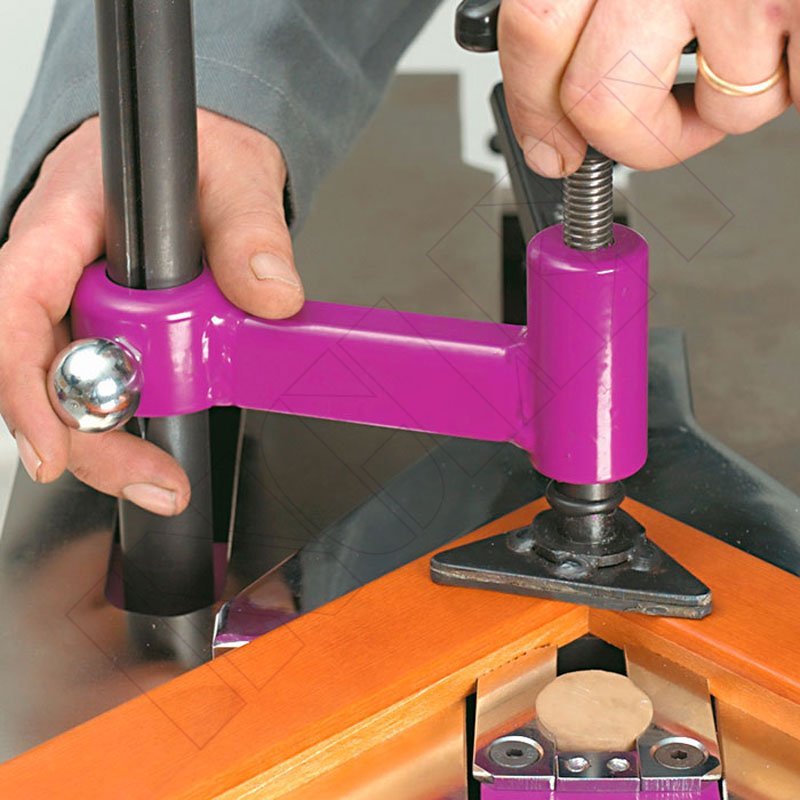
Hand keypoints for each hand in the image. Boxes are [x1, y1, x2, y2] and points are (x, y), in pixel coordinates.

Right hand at [0, 110, 301, 514]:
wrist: (195, 153)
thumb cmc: (190, 151)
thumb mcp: (232, 175)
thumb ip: (251, 232)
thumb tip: (271, 295)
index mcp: (62, 225)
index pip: (15, 305)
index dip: (22, 383)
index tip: (52, 447)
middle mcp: (56, 273)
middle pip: (40, 371)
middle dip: (87, 438)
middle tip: (152, 478)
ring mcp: (76, 305)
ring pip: (69, 388)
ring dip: (110, 439)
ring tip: (162, 476)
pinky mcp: (105, 327)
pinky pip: (102, 383)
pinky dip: (128, 419)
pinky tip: (156, 446)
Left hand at [498, 0, 792, 175]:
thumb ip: (600, 9)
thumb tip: (558, 112)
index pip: (535, 30)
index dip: (537, 107)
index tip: (551, 146)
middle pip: (601, 100)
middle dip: (639, 138)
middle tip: (664, 126)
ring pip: (721, 109)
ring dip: (745, 95)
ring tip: (768, 34)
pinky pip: (794, 93)